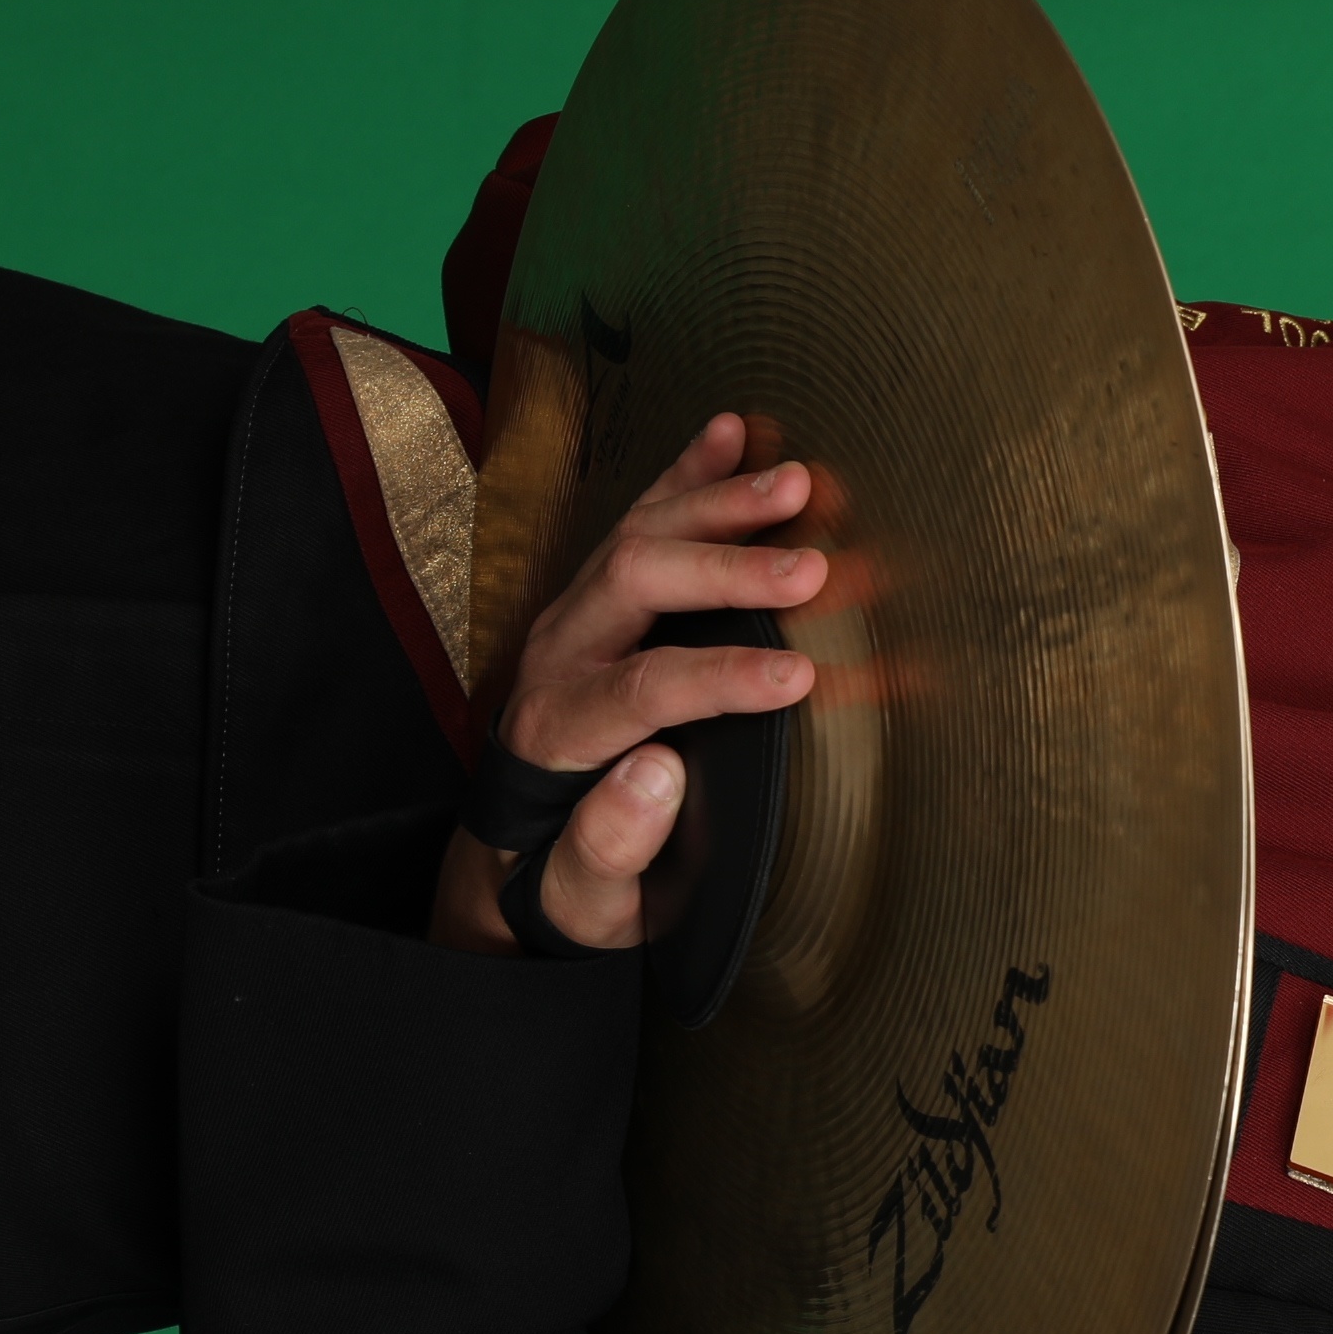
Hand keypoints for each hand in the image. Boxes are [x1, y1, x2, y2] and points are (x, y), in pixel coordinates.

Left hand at [430, 413, 835, 954]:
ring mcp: (576, 615)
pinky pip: (639, 517)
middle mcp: (558, 656)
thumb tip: (656, 771)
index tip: (799, 678)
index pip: (642, 689)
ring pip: (639, 534)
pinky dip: (688, 473)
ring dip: (720, 503)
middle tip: (812, 571)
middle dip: (727, 570)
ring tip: (797, 485)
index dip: (721, 678)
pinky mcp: (598, 596)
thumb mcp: (583, 899)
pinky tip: (732, 434)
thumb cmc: (568, 883)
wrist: (521, 853)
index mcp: (556, 732)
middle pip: (636, 582)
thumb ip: (607, 847)